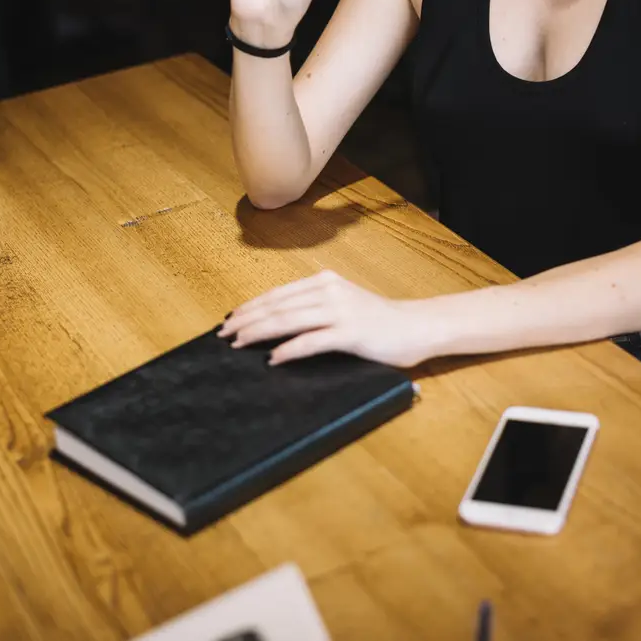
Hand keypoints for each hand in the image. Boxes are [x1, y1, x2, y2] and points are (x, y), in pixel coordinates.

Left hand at [218, 270, 434, 367]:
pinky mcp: (350, 333)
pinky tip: (273, 359)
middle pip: (276, 306)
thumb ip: (313, 307)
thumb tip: (276, 323)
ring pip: (287, 320)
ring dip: (258, 333)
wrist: (417, 326)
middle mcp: (328, 291)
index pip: (277, 294)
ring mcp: (339, 311)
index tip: (229, 320)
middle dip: (246, 320)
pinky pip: (311, 341)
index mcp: (324, 281)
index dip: (250, 307)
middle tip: (224, 335)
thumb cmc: (378, 320)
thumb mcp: (342, 304)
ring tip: (239, 344)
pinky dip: (288, 350)